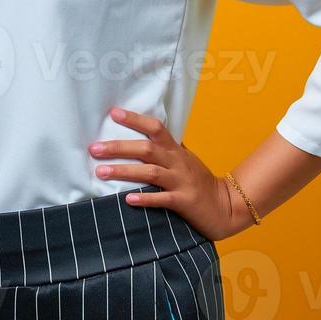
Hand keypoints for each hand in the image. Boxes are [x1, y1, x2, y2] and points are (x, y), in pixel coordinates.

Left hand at [88, 106, 251, 241]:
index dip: (135, 119)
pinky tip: (128, 199)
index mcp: (176, 150)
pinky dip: (145, 198)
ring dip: (124, 171)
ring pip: (150, 173)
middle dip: (118, 147)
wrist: (226, 206)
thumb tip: (145, 134)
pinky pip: (162, 199)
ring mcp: (181, 182)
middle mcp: (177, 162)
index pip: (155, 128)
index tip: (113, 113)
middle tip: (94, 148)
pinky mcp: (184, 202)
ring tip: (101, 172)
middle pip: (146, 149)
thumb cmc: (200, 181)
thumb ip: (168, 149)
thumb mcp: (185, 159)